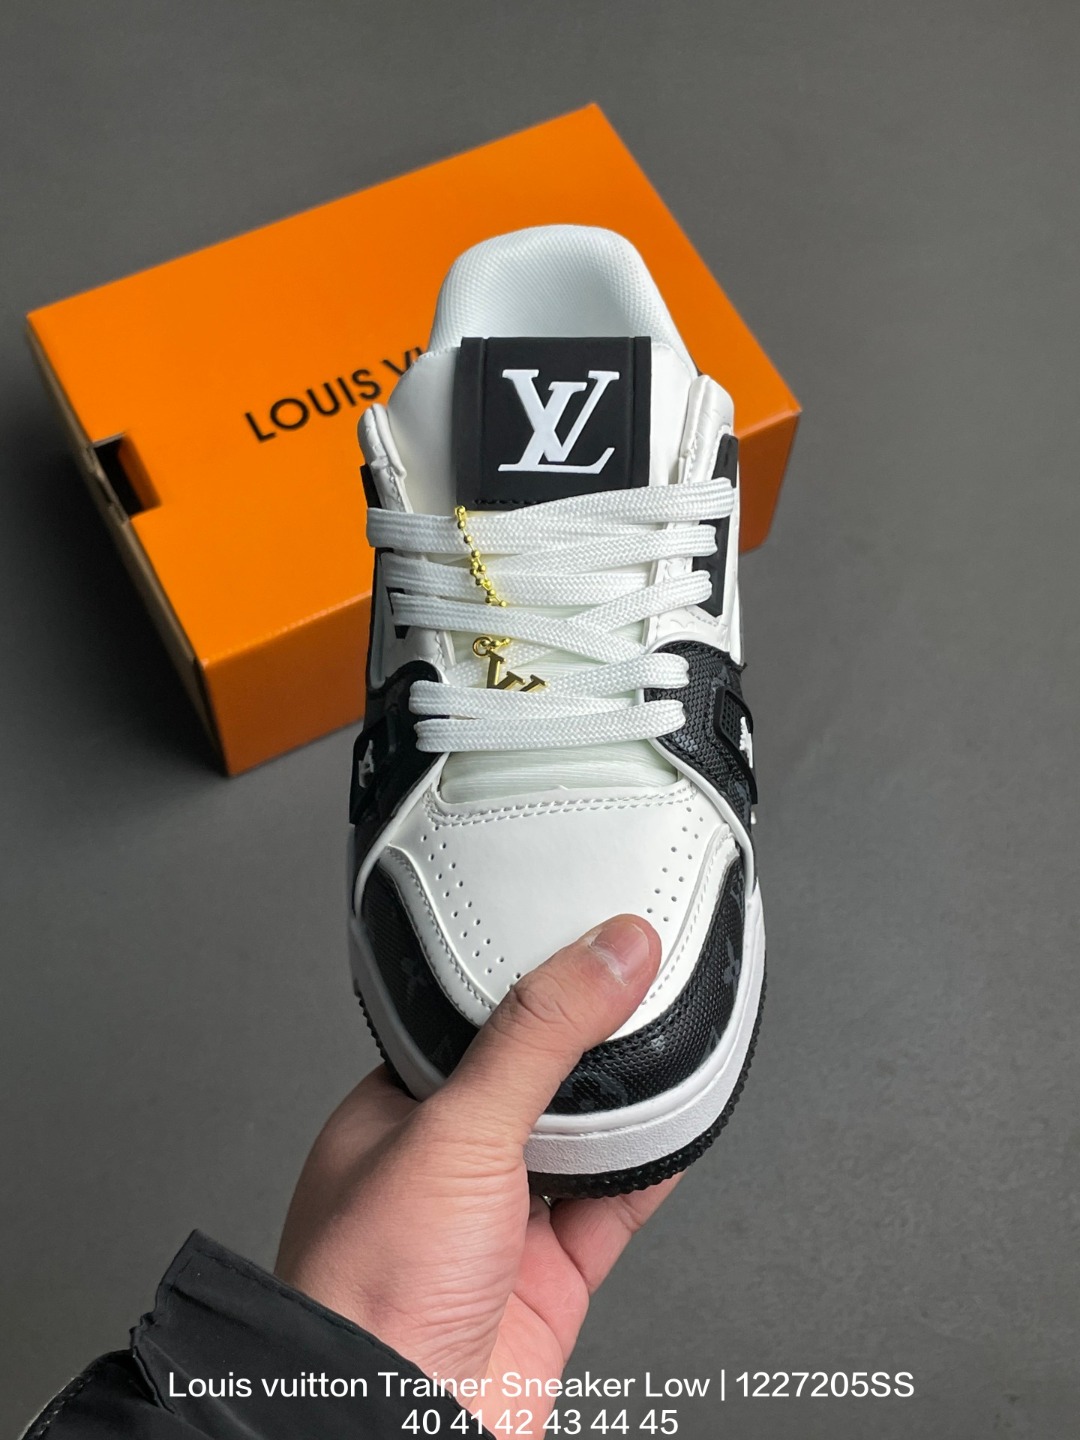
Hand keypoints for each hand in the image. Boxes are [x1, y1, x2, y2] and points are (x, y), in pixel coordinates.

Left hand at [276, 914, 677, 1420]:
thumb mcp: (455, 1130)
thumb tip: (607, 952)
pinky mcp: (549, 1282)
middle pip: (535, 1081)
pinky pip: (616, 1208)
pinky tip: (676, 1129)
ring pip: (581, 1143)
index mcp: (396, 1114)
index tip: (587, 940)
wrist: (392, 1432)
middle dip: (586, 1045)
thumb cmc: (366, 1295)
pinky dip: (652, 1169)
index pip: (472, 1022)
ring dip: (624, 1105)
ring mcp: (499, 1227)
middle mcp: (446, 1168)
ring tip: (666, 1041)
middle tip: (639, 984)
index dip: (530, 979)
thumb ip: (537, 1037)